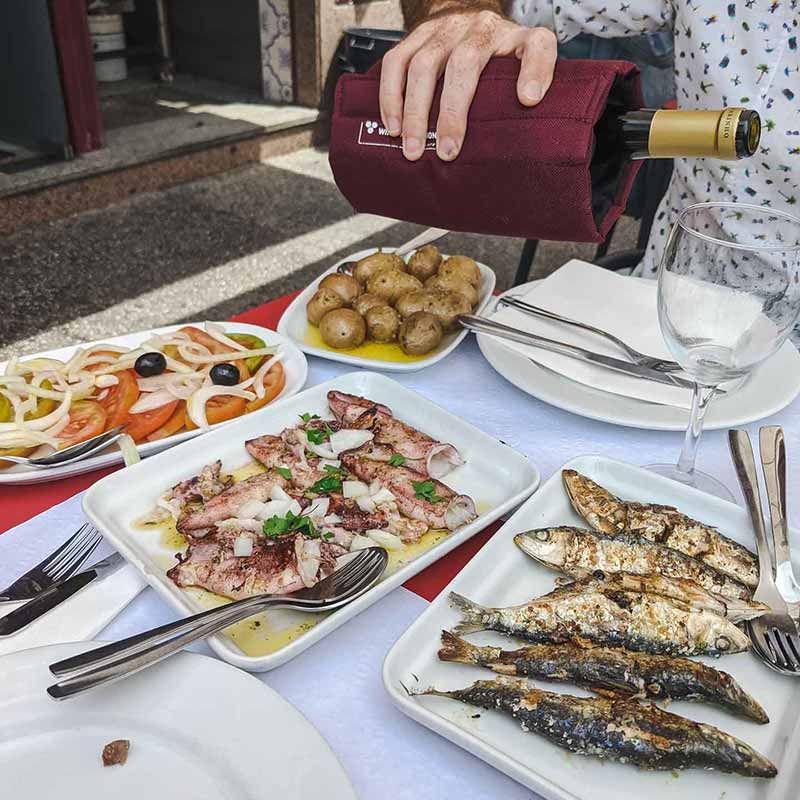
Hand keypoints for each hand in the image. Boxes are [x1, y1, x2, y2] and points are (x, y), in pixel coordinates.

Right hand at [379, 11, 556, 161]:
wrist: (466, 11)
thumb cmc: (496, 52)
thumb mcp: (522, 62)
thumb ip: (534, 81)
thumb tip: (528, 103)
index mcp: (514, 37)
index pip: (535, 46)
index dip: (535, 70)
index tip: (528, 99)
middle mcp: (480, 27)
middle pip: (464, 63)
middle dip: (453, 112)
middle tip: (448, 151)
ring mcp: (444, 30)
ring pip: (423, 65)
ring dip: (415, 111)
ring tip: (413, 148)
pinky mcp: (416, 35)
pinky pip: (397, 62)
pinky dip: (391, 97)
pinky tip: (393, 126)